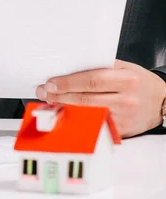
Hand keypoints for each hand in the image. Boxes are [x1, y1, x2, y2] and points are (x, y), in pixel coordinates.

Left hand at [36, 60, 165, 137]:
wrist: (162, 101)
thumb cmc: (138, 82)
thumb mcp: (123, 68)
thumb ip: (99, 67)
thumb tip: (68, 69)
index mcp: (126, 79)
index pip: (90, 81)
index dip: (67, 83)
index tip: (51, 83)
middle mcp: (126, 100)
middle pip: (84, 99)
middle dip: (59, 96)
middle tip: (44, 92)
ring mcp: (123, 118)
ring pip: (86, 114)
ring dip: (64, 108)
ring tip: (50, 102)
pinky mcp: (120, 131)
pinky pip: (93, 125)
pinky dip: (76, 120)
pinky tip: (66, 114)